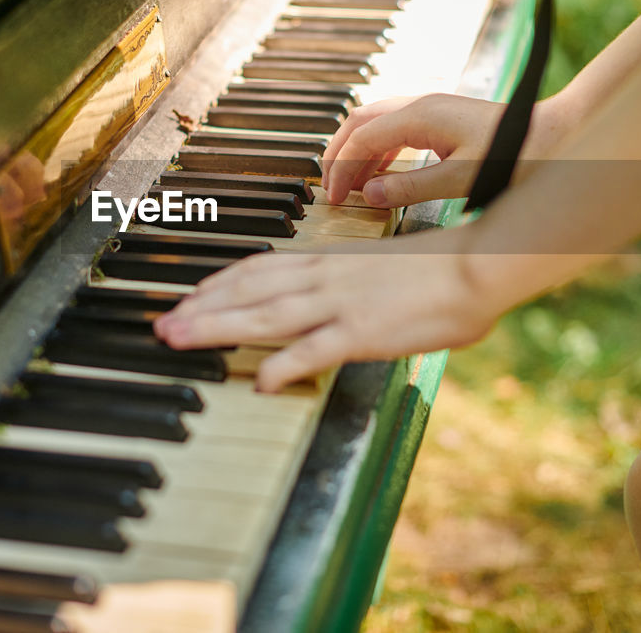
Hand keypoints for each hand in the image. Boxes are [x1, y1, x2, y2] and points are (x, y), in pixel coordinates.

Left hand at [153, 229, 499, 391]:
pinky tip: (261, 382)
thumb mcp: (378, 268)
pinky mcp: (362, 331)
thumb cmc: (437, 268)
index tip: (189, 298)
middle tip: (163, 325)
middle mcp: (324, 277)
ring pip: (264, 314)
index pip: (258, 267)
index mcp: (328, 259)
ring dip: (217, 327)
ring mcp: (340, 303)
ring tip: (180, 340)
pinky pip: (313, 350)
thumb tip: (326, 303)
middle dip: (200, 308)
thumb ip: (346, 283)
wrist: (477, 264)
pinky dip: (282, 366)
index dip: (218, 284)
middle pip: (248, 290)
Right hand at [321, 93, 504, 206]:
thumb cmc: (517, 154)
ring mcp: (432, 110)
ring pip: (377, 124)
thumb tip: (370, 194)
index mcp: (421, 116)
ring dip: (358, 151)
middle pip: (361, 122)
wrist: (556, 135)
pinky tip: (380, 174)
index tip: (333, 198)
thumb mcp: (461, 180)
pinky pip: (397, 130)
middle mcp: (422, 106)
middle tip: (330, 187)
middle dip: (339, 153)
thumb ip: (411, 187)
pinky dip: (380, 150)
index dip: (341, 168)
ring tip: (350, 185)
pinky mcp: (443, 120)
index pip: (362, 137)